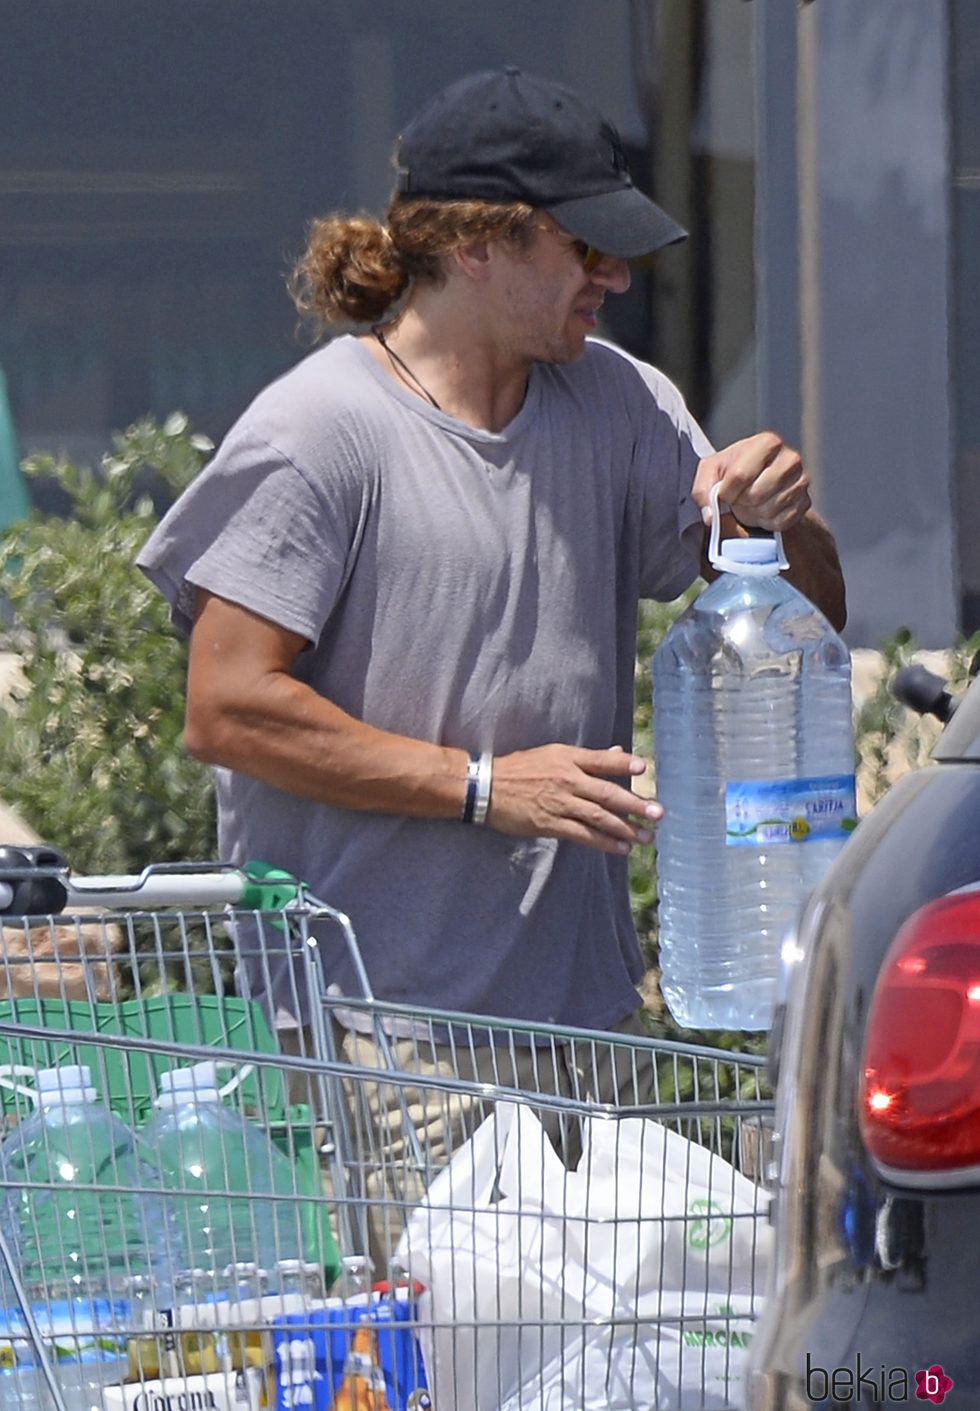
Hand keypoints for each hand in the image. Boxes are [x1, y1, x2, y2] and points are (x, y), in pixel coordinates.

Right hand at [487, 743, 661, 854]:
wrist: (486, 787)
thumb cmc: (520, 768)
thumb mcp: (553, 754)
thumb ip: (587, 757)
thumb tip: (618, 753)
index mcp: (568, 758)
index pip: (602, 760)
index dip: (624, 763)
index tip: (645, 768)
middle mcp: (567, 779)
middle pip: (608, 793)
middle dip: (635, 805)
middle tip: (657, 814)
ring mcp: (560, 802)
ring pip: (599, 817)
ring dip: (625, 828)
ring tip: (645, 837)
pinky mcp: (550, 824)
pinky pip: (583, 834)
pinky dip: (603, 842)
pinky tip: (621, 848)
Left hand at [693, 431, 810, 532]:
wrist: (760, 481)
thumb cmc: (733, 470)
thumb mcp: (711, 471)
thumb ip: (703, 489)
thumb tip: (710, 516)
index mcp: (767, 442)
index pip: (740, 475)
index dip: (726, 491)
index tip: (724, 492)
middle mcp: (790, 458)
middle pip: (756, 495)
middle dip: (741, 502)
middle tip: (740, 496)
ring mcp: (802, 481)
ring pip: (768, 510)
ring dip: (754, 512)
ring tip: (752, 501)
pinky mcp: (805, 502)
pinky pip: (781, 522)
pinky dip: (767, 522)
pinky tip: (764, 509)